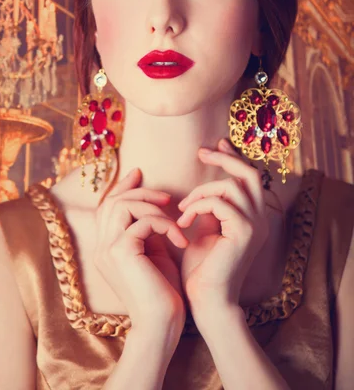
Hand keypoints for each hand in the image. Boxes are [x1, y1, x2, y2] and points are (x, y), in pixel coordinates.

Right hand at [94, 168, 188, 330]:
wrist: (162, 325)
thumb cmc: (163, 293)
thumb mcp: (154, 253)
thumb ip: (148, 229)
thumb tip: (155, 205)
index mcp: (106, 248)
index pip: (106, 207)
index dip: (122, 187)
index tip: (139, 174)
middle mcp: (101, 247)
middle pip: (111, 202)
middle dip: (139, 192)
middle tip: (166, 196)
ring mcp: (107, 249)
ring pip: (122, 205)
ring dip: (152, 206)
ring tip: (174, 218)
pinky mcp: (121, 252)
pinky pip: (142, 221)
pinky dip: (164, 224)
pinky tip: (179, 239)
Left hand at [176, 139, 268, 314]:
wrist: (206, 300)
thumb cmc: (202, 268)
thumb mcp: (205, 229)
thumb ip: (210, 207)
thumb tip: (204, 186)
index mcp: (253, 218)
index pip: (250, 178)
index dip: (233, 157)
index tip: (215, 145)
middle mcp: (261, 220)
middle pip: (250, 173)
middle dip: (225, 158)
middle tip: (202, 152)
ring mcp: (256, 225)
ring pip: (232, 186)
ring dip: (201, 191)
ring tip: (183, 208)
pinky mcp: (244, 232)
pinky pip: (220, 202)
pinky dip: (198, 205)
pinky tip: (184, 220)